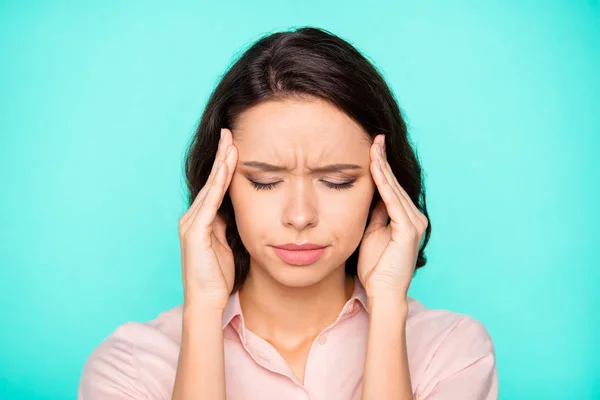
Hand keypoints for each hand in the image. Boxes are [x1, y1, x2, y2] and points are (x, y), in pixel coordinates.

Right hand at [178, 128, 237, 310]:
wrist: (206, 301)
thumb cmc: (217, 277)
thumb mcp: (226, 244)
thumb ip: (227, 225)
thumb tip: (236, 209)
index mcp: (201, 220)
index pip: (215, 187)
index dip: (224, 165)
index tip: (234, 145)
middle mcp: (192, 217)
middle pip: (211, 181)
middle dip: (221, 156)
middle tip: (229, 132)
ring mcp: (191, 224)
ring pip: (210, 187)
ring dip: (221, 164)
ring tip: (230, 142)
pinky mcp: (195, 232)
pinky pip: (209, 203)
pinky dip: (218, 184)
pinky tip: (226, 168)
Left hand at [357, 134, 427, 298]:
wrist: (382, 292)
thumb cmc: (375, 268)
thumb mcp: (372, 233)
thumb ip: (375, 214)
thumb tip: (371, 195)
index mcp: (406, 219)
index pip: (392, 188)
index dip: (382, 167)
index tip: (372, 147)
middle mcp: (414, 218)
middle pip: (395, 184)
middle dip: (383, 160)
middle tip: (375, 137)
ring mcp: (414, 223)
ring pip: (394, 189)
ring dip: (382, 167)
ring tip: (374, 145)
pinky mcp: (408, 229)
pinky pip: (392, 201)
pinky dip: (382, 183)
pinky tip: (375, 167)